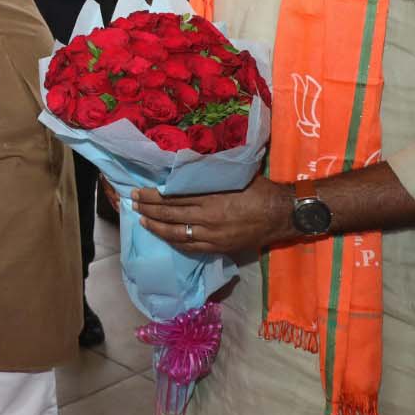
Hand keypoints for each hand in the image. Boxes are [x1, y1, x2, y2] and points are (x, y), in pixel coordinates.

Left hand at [132, 174, 294, 255]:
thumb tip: (185, 167)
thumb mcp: (232, 175)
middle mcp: (208, 218)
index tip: (138, 192)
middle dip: (148, 210)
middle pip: (170, 215)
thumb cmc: (259, 189)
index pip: (172, 197)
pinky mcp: (219, 248)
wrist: (282, 214)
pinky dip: (174, 242)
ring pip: (176, 234)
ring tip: (142, 221)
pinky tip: (164, 237)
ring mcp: (212, 236)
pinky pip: (190, 247)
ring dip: (157, 227)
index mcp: (210, 197)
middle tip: (133, 204)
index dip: (152, 196)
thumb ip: (208, 174)